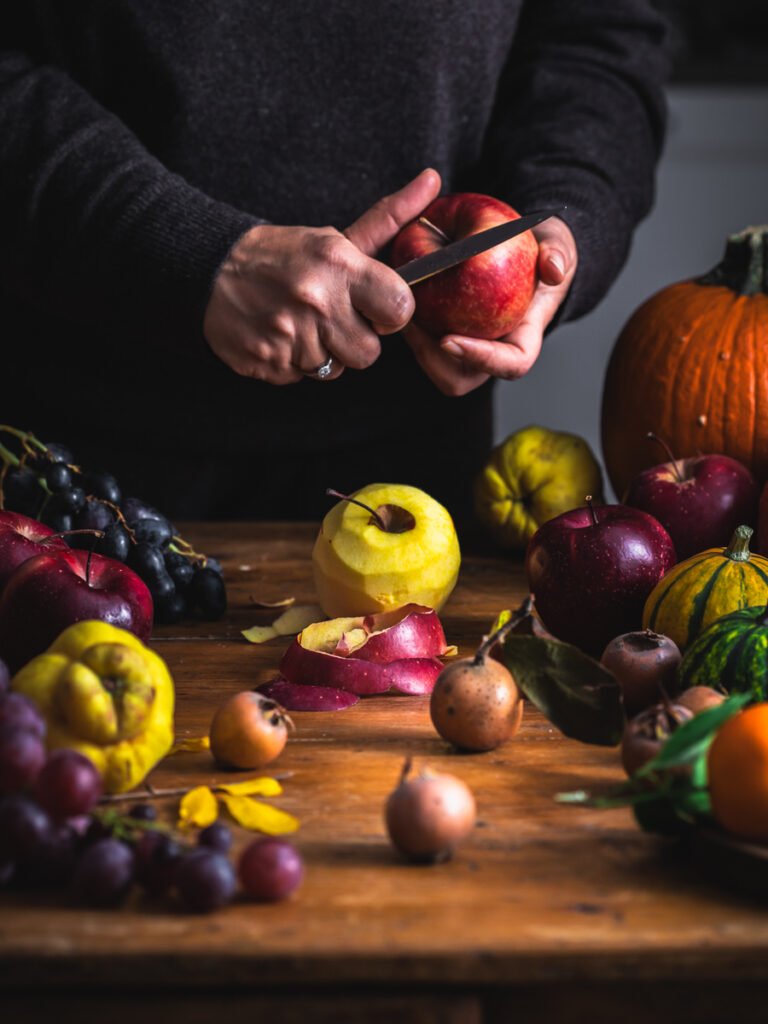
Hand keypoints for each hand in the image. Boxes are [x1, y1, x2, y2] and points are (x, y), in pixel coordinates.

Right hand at [203, 168, 441, 383]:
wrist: (211, 271)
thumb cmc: (283, 255)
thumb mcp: (333, 238)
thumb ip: (388, 220)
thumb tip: (433, 181)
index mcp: (339, 266)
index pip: (400, 308)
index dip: (393, 313)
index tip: (376, 306)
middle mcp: (317, 302)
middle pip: (369, 353)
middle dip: (356, 341)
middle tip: (333, 318)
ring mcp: (291, 337)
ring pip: (336, 369)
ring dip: (324, 352)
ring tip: (302, 325)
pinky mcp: (269, 364)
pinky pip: (302, 378)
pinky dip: (294, 363)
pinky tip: (280, 336)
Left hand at [403, 216, 576, 395]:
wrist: (522, 249)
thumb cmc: (541, 249)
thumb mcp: (555, 242)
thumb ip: (558, 252)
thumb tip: (554, 270)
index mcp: (524, 336)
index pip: (511, 364)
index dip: (482, 359)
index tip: (448, 339)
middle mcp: (494, 350)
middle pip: (462, 378)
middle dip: (433, 360)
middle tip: (411, 326)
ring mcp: (469, 346)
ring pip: (437, 367)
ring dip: (416, 347)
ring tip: (401, 313)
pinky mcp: (447, 334)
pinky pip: (424, 346)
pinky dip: (410, 330)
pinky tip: (396, 302)